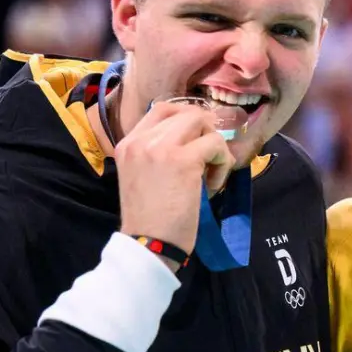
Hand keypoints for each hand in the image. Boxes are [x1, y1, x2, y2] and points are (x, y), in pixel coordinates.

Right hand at [116, 99, 234, 259]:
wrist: (148, 243)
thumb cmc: (149, 217)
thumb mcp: (142, 175)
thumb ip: (158, 153)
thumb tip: (195, 136)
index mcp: (128, 143)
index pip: (162, 108)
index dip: (188, 119)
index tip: (199, 139)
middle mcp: (142, 140)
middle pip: (187, 113)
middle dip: (206, 133)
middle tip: (209, 159)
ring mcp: (162, 147)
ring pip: (203, 124)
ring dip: (216, 148)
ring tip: (210, 175)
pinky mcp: (185, 160)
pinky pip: (217, 146)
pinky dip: (223, 164)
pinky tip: (212, 185)